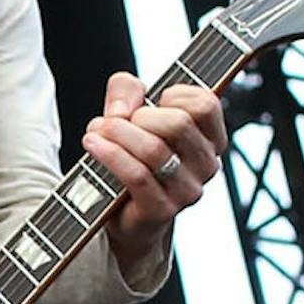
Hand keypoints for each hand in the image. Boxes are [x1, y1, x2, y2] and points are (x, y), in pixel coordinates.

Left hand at [82, 76, 225, 262]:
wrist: (124, 213)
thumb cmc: (134, 157)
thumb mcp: (132, 112)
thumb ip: (128, 90)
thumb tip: (122, 110)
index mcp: (211, 139)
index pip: (206, 105)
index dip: (174, 95)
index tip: (154, 103)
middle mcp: (206, 166)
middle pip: (179, 124)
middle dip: (140, 116)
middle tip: (117, 121)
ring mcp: (187, 191)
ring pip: (154, 150)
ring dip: (118, 133)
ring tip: (98, 131)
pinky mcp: (162, 209)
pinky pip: (137, 175)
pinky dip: (110, 155)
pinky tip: (93, 144)